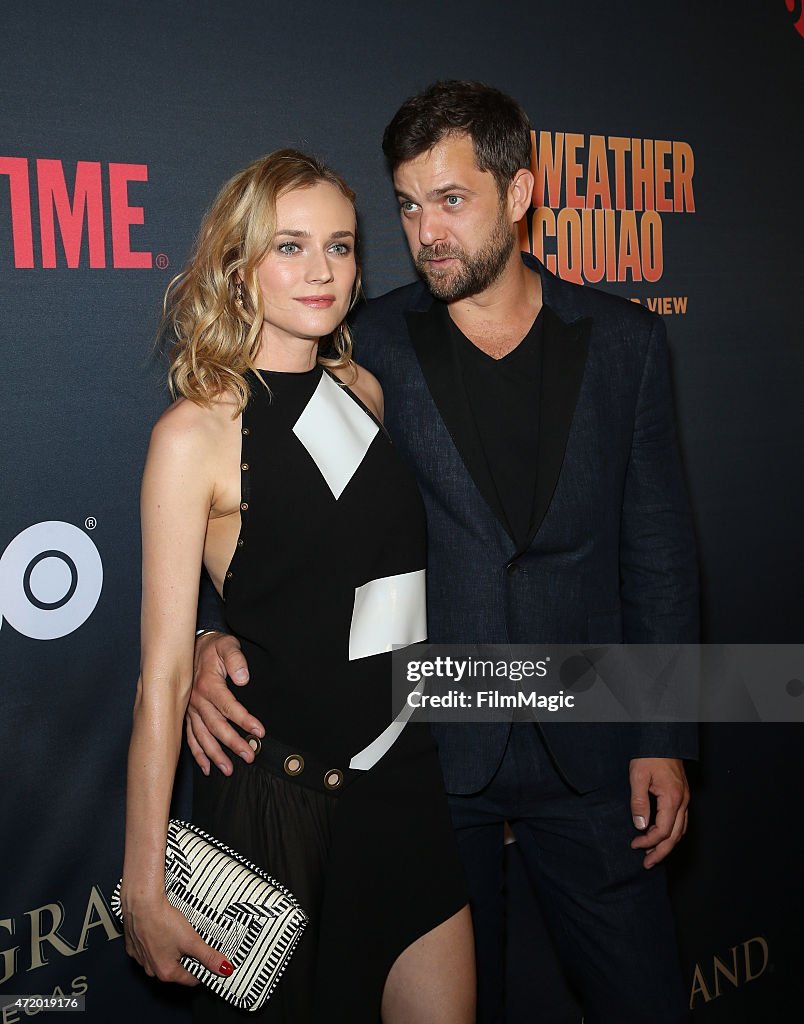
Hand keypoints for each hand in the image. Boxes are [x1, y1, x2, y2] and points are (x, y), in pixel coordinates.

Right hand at [123, 894, 233, 984]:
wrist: (141, 903)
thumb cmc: (163, 921)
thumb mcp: (192, 940)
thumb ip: (209, 956)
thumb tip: (224, 969)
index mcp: (166, 972)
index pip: (191, 979)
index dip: (202, 967)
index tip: (207, 956)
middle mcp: (151, 969)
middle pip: (176, 968)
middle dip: (186, 956)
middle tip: (190, 939)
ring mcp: (140, 958)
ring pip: (161, 958)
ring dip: (170, 949)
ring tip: (175, 931)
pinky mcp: (132, 946)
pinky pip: (148, 948)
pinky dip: (156, 941)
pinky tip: (161, 929)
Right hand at [186, 631, 262, 775]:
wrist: (190, 647)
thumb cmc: (214, 648)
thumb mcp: (227, 646)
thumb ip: (236, 660)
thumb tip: (244, 678)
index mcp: (208, 685)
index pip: (229, 707)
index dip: (244, 720)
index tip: (260, 732)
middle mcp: (197, 701)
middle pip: (216, 727)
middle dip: (233, 744)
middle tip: (249, 756)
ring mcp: (189, 710)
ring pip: (202, 737)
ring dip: (215, 754)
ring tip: (229, 770)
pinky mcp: (186, 715)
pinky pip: (190, 737)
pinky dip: (198, 754)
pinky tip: (207, 767)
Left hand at [629, 757, 688, 868]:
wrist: (663, 738)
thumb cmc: (649, 755)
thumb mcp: (638, 776)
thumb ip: (639, 802)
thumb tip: (640, 826)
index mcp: (672, 798)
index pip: (663, 830)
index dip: (649, 842)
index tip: (634, 845)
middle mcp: (683, 801)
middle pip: (675, 836)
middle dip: (660, 852)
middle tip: (647, 864)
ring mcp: (685, 799)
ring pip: (681, 830)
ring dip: (667, 845)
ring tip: (653, 855)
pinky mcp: (683, 796)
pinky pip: (681, 821)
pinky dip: (672, 833)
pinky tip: (662, 837)